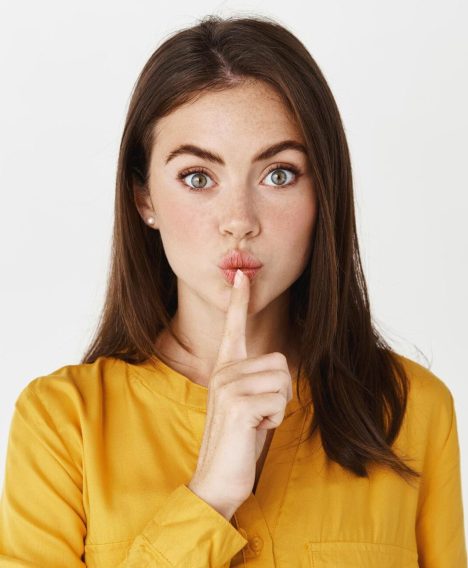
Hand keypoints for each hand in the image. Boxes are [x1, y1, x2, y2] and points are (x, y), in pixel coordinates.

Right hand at [188, 269, 291, 517]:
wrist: (217, 480)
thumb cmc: (239, 441)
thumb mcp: (249, 404)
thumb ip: (256, 381)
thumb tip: (278, 369)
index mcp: (225, 369)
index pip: (233, 327)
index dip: (239, 300)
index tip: (242, 275)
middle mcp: (223, 372)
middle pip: (280, 362)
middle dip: (280, 392)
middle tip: (259, 414)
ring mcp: (227, 387)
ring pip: (282, 380)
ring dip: (277, 407)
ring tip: (255, 423)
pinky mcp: (237, 405)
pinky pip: (279, 402)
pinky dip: (274, 421)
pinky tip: (253, 432)